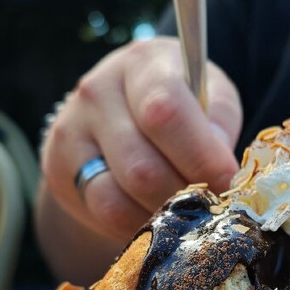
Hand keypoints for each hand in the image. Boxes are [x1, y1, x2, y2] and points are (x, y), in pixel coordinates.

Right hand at [41, 37, 242, 242]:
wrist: (119, 109)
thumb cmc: (179, 102)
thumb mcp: (209, 95)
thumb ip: (220, 121)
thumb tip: (221, 170)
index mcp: (143, 64)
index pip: (166, 113)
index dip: (202, 157)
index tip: (229, 183)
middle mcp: (97, 92)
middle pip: (142, 167)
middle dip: (184, 197)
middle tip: (211, 208)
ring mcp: (71, 131)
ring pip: (118, 199)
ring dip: (161, 217)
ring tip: (186, 215)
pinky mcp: (60, 169)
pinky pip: (102, 213)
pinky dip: (137, 226)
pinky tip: (158, 218)